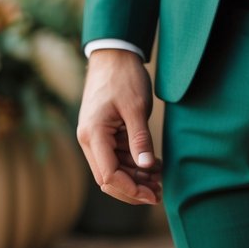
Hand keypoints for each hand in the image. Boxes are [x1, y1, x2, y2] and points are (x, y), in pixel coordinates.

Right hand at [77, 48, 161, 204]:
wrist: (114, 53)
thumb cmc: (124, 76)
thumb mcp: (136, 107)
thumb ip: (140, 139)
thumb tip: (146, 169)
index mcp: (93, 135)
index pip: (108, 175)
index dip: (130, 189)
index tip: (152, 194)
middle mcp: (89, 140)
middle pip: (108, 178)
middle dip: (133, 188)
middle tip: (159, 193)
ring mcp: (95, 137)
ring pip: (113, 169)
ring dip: (135, 177)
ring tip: (159, 181)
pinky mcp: (104, 132)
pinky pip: (117, 156)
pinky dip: (133, 164)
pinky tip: (152, 166)